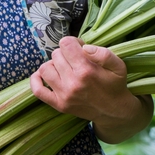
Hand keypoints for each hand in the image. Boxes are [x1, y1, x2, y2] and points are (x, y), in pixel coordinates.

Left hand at [30, 37, 151, 142]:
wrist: (113, 112)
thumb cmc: (115, 85)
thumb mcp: (118, 65)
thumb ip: (103, 53)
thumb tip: (83, 47)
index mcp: (86, 71)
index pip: (66, 44)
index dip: (73, 42)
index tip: (79, 48)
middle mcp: (73, 83)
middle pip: (56, 55)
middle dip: (65, 54)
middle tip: (75, 60)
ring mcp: (64, 95)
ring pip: (45, 68)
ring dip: (53, 64)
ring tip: (64, 68)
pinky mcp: (59, 105)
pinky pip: (38, 90)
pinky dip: (35, 80)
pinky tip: (43, 75)